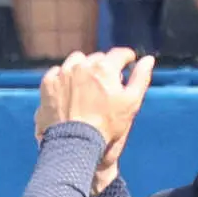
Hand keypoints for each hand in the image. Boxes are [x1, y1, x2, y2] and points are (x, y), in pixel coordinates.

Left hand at [35, 49, 154, 192]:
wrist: (75, 142)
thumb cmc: (107, 126)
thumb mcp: (131, 104)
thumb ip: (140, 79)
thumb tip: (149, 59)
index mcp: (105, 68)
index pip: (119, 54)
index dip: (126, 58)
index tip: (128, 61)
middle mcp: (82, 64)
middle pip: (97, 58)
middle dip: (104, 67)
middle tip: (106, 83)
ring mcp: (63, 72)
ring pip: (76, 61)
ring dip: (83, 69)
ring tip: (86, 86)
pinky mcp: (48, 82)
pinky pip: (58, 72)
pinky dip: (65, 78)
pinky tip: (70, 92)